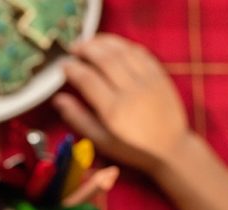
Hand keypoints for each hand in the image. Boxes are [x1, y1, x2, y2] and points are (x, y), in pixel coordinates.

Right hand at [53, 33, 190, 173]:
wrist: (169, 149)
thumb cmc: (131, 148)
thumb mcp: (100, 140)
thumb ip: (78, 118)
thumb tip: (58, 99)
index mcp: (113, 111)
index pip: (87, 80)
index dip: (72, 69)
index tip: (63, 65)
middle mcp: (131, 93)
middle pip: (105, 59)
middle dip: (86, 49)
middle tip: (73, 47)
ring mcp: (148, 82)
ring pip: (123, 51)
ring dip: (104, 42)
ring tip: (90, 42)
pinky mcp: (160, 76)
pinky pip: (141, 53)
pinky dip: (124, 45)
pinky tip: (112, 46)